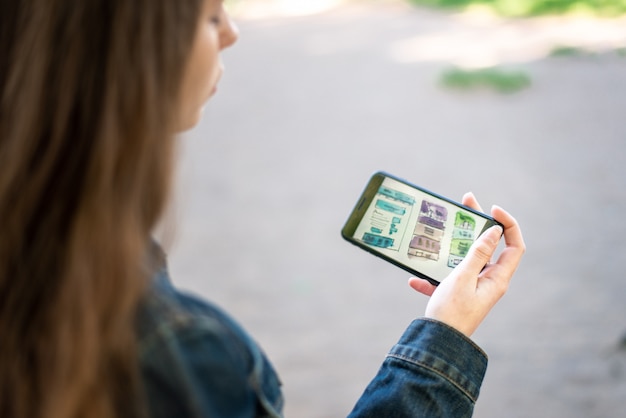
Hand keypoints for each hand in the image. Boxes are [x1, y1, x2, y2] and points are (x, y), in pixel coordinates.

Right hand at [408, 192, 524, 336]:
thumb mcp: (463, 277)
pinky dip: (432, 277)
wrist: (438, 343)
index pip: (514, 245)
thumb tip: (494, 232)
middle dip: (477, 225)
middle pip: (489, 247)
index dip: (508, 224)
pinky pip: (446, 279)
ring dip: (451, 249)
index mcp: (497, 278)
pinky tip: (415, 279)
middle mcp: (489, 282)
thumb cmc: (452, 312)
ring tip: (439, 233)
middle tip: (466, 203)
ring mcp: (473, 288)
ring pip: (465, 260)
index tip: (492, 209)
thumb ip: (478, 253)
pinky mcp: (457, 295)